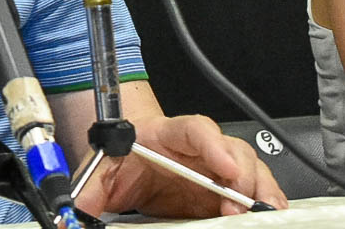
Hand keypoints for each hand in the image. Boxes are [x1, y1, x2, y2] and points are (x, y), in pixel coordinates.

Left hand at [74, 114, 287, 217]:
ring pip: (251, 170)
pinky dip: (264, 202)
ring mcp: (215, 169)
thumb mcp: (99, 172)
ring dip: (261, 191)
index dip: (214, 145)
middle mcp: (198, 148)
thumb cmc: (120, 158)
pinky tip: (270, 215)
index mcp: (166, 134)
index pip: (196, 129)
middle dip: (244, 176)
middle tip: (239, 204)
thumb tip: (74, 213)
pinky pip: (252, 192)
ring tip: (264, 213)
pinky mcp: (223, 191)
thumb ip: (88, 191)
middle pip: (234, 150)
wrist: (127, 161)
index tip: (226, 169)